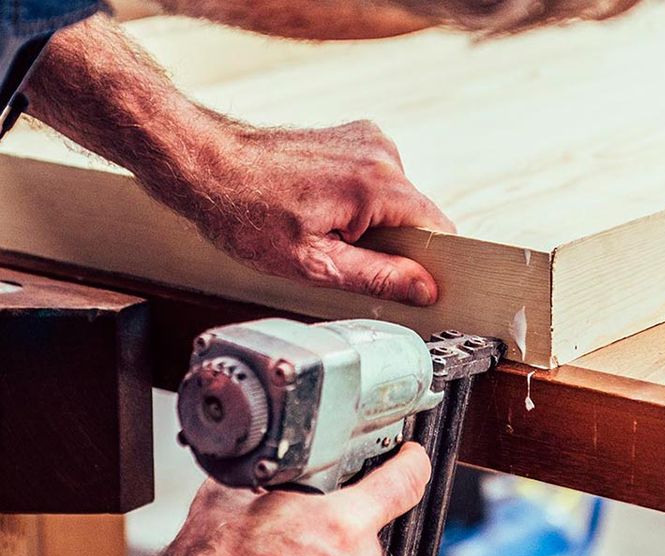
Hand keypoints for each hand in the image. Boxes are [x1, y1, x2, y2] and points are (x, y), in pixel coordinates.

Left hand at [177, 119, 454, 305]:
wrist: (205, 163)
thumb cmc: (246, 212)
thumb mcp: (314, 264)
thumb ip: (378, 277)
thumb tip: (425, 288)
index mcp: (379, 185)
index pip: (438, 232)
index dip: (426, 264)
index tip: (403, 282)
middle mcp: (382, 155)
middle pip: (417, 217)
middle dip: (390, 244)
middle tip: (340, 255)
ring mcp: (369, 141)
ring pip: (397, 202)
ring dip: (371, 223)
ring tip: (322, 227)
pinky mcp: (355, 137)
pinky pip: (378, 182)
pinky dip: (359, 202)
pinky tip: (321, 207)